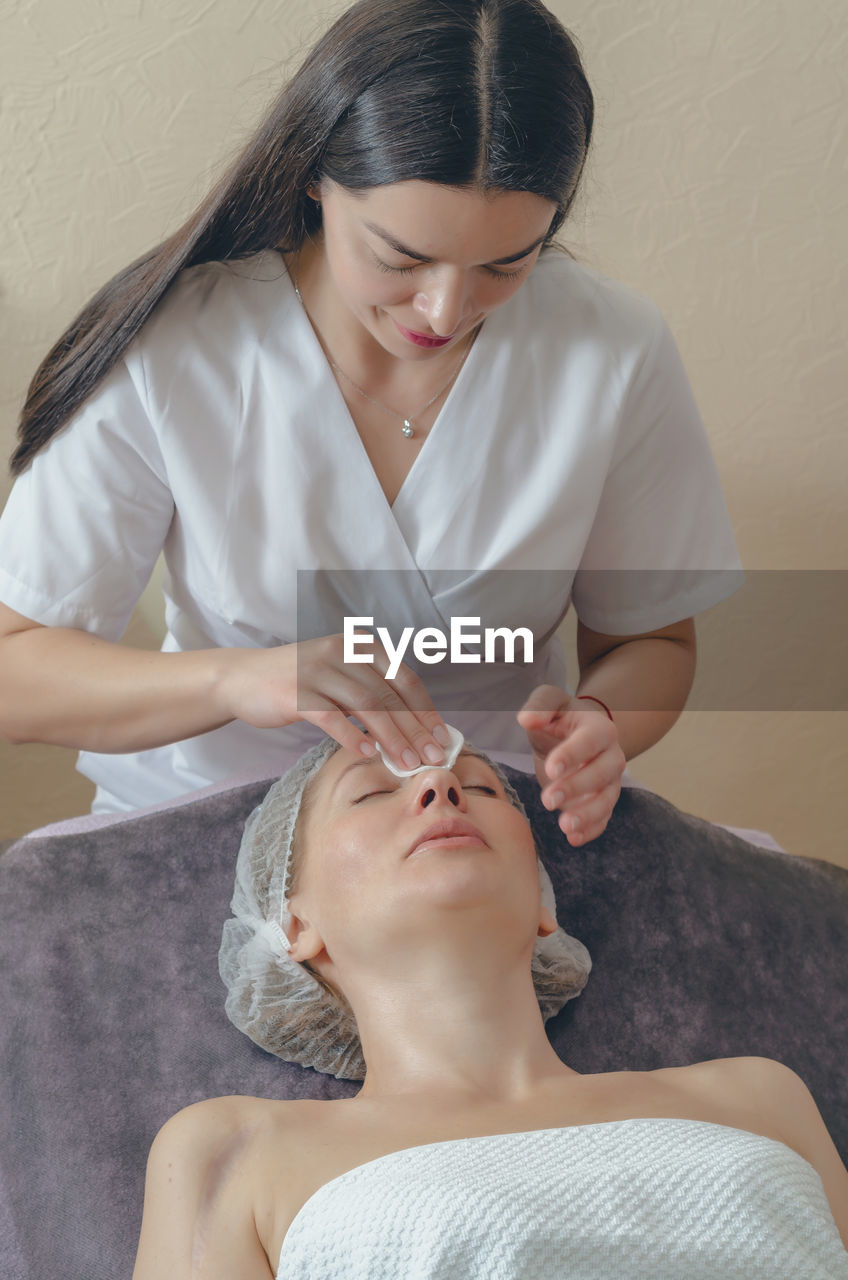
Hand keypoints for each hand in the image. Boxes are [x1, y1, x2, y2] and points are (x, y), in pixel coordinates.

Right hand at [215, 635, 450, 770]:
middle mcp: (341, 651)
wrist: (242, 678)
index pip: (404, 678)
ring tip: (407, 763)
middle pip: (389, 694)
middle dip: (415, 729)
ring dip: (391, 738)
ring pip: (366, 706)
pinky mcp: (295, 693)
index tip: (442, 738)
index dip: (426, 709)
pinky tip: (368, 755)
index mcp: (359, 644)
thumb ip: (371, 691)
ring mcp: (318, 670)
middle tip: (432, 757)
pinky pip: (331, 717)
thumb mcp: (339, 674)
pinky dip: (353, 737)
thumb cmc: (299, 682)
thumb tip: (413, 729)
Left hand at [516, 685, 625, 846]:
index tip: (551, 768)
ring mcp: (610, 781)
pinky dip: (591, 830)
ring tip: (565, 827)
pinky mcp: (602, 800)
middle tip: (548, 800)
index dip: (572, 755)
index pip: (590, 742)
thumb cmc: (560, 716)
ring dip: (587, 815)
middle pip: (601, 774)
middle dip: (576, 788)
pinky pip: (603, 818)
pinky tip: (574, 839)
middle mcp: (611, 755)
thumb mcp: (548, 701)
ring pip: (606, 800)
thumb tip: (527, 719)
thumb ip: (540, 705)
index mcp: (599, 728)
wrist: (573, 733)